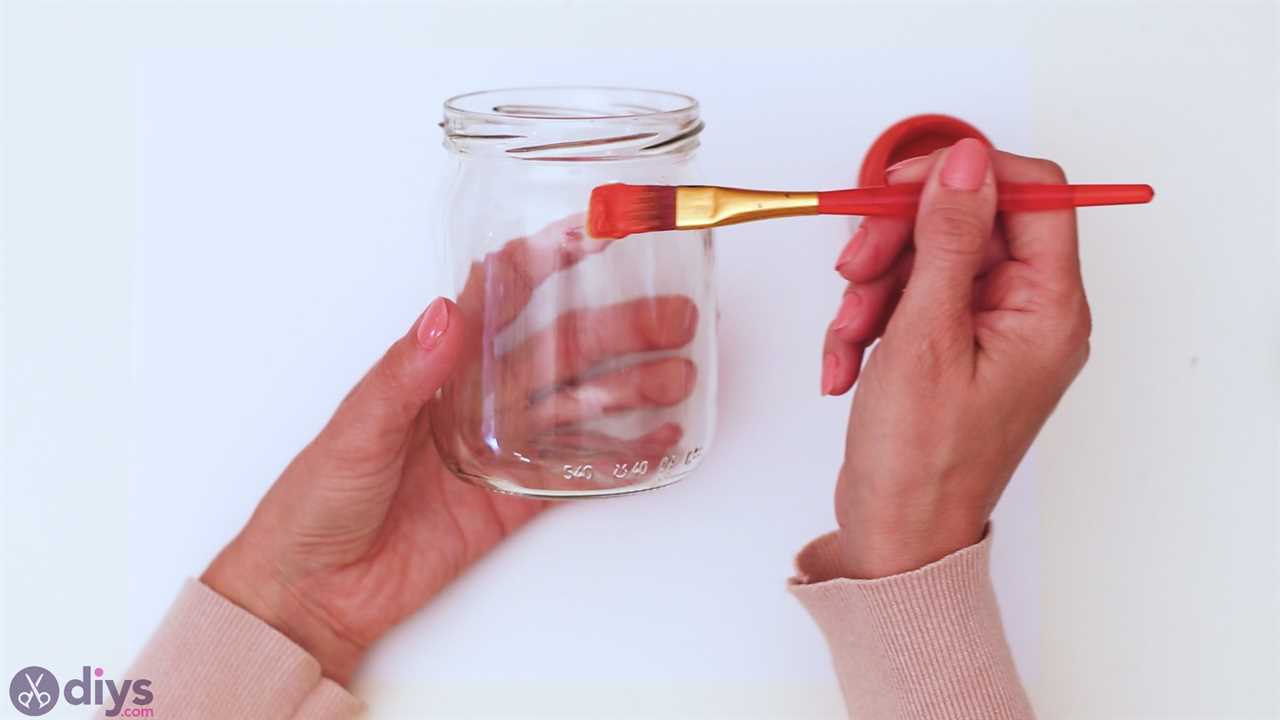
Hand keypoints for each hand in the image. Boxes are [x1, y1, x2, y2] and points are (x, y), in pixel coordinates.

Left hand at [203, 216, 694, 681]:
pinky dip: (620, 460)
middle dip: (618, 328)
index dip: (546, 265)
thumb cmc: (316, 500)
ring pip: (580, 407)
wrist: (312, 591)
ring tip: (680, 375)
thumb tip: (443, 313)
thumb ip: (404, 375)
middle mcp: (476, 401)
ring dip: (631, 388)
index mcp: (436, 367)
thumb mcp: (354, 429)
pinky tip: (657, 441)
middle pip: (560, 352)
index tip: (593, 237)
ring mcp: (500, 451)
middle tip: (674, 317)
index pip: (499, 300)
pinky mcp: (512, 502)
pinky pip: (576, 475)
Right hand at [821, 139, 1091, 576]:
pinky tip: (845, 364)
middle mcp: (1027, 312)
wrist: (897, 536)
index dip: (964, 176)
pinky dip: (868, 321)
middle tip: (854, 268)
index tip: (903, 187)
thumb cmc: (922, 463)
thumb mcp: (925, 336)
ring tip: (849, 336)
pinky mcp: (950, 346)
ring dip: (871, 287)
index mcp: (1047, 308)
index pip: (1031, 192)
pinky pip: (906, 297)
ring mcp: (987, 330)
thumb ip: (946, 239)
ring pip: (925, 256)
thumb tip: (964, 162)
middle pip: (965, 221)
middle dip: (897, 240)